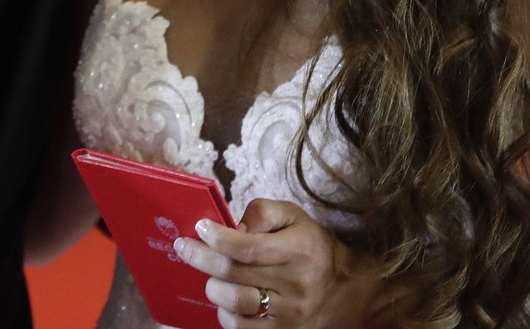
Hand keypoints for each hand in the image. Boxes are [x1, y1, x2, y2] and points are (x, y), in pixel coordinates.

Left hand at [173, 199, 379, 328]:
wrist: (346, 292)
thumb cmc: (312, 247)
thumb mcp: (295, 218)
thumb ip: (263, 213)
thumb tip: (232, 226)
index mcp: (298, 250)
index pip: (249, 247)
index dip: (218, 239)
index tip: (199, 228)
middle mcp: (294, 284)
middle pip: (234, 275)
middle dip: (201, 259)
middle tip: (184, 248)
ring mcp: (288, 314)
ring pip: (234, 305)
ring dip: (213, 288)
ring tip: (212, 277)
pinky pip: (242, 328)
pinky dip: (225, 314)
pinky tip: (225, 299)